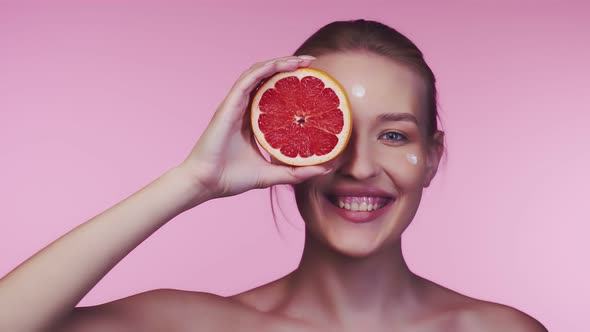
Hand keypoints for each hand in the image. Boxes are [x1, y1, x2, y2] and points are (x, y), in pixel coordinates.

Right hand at [179, 55, 329, 201]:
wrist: (207, 183)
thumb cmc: (232, 178)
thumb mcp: (272, 174)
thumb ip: (296, 171)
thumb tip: (325, 169)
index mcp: (252, 120)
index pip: (273, 93)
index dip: (291, 82)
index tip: (313, 80)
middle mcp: (244, 108)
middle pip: (268, 78)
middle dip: (289, 66)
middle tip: (312, 63)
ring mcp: (235, 104)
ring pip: (258, 73)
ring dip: (280, 62)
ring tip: (302, 61)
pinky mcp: (229, 105)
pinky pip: (247, 79)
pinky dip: (264, 70)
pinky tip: (280, 65)